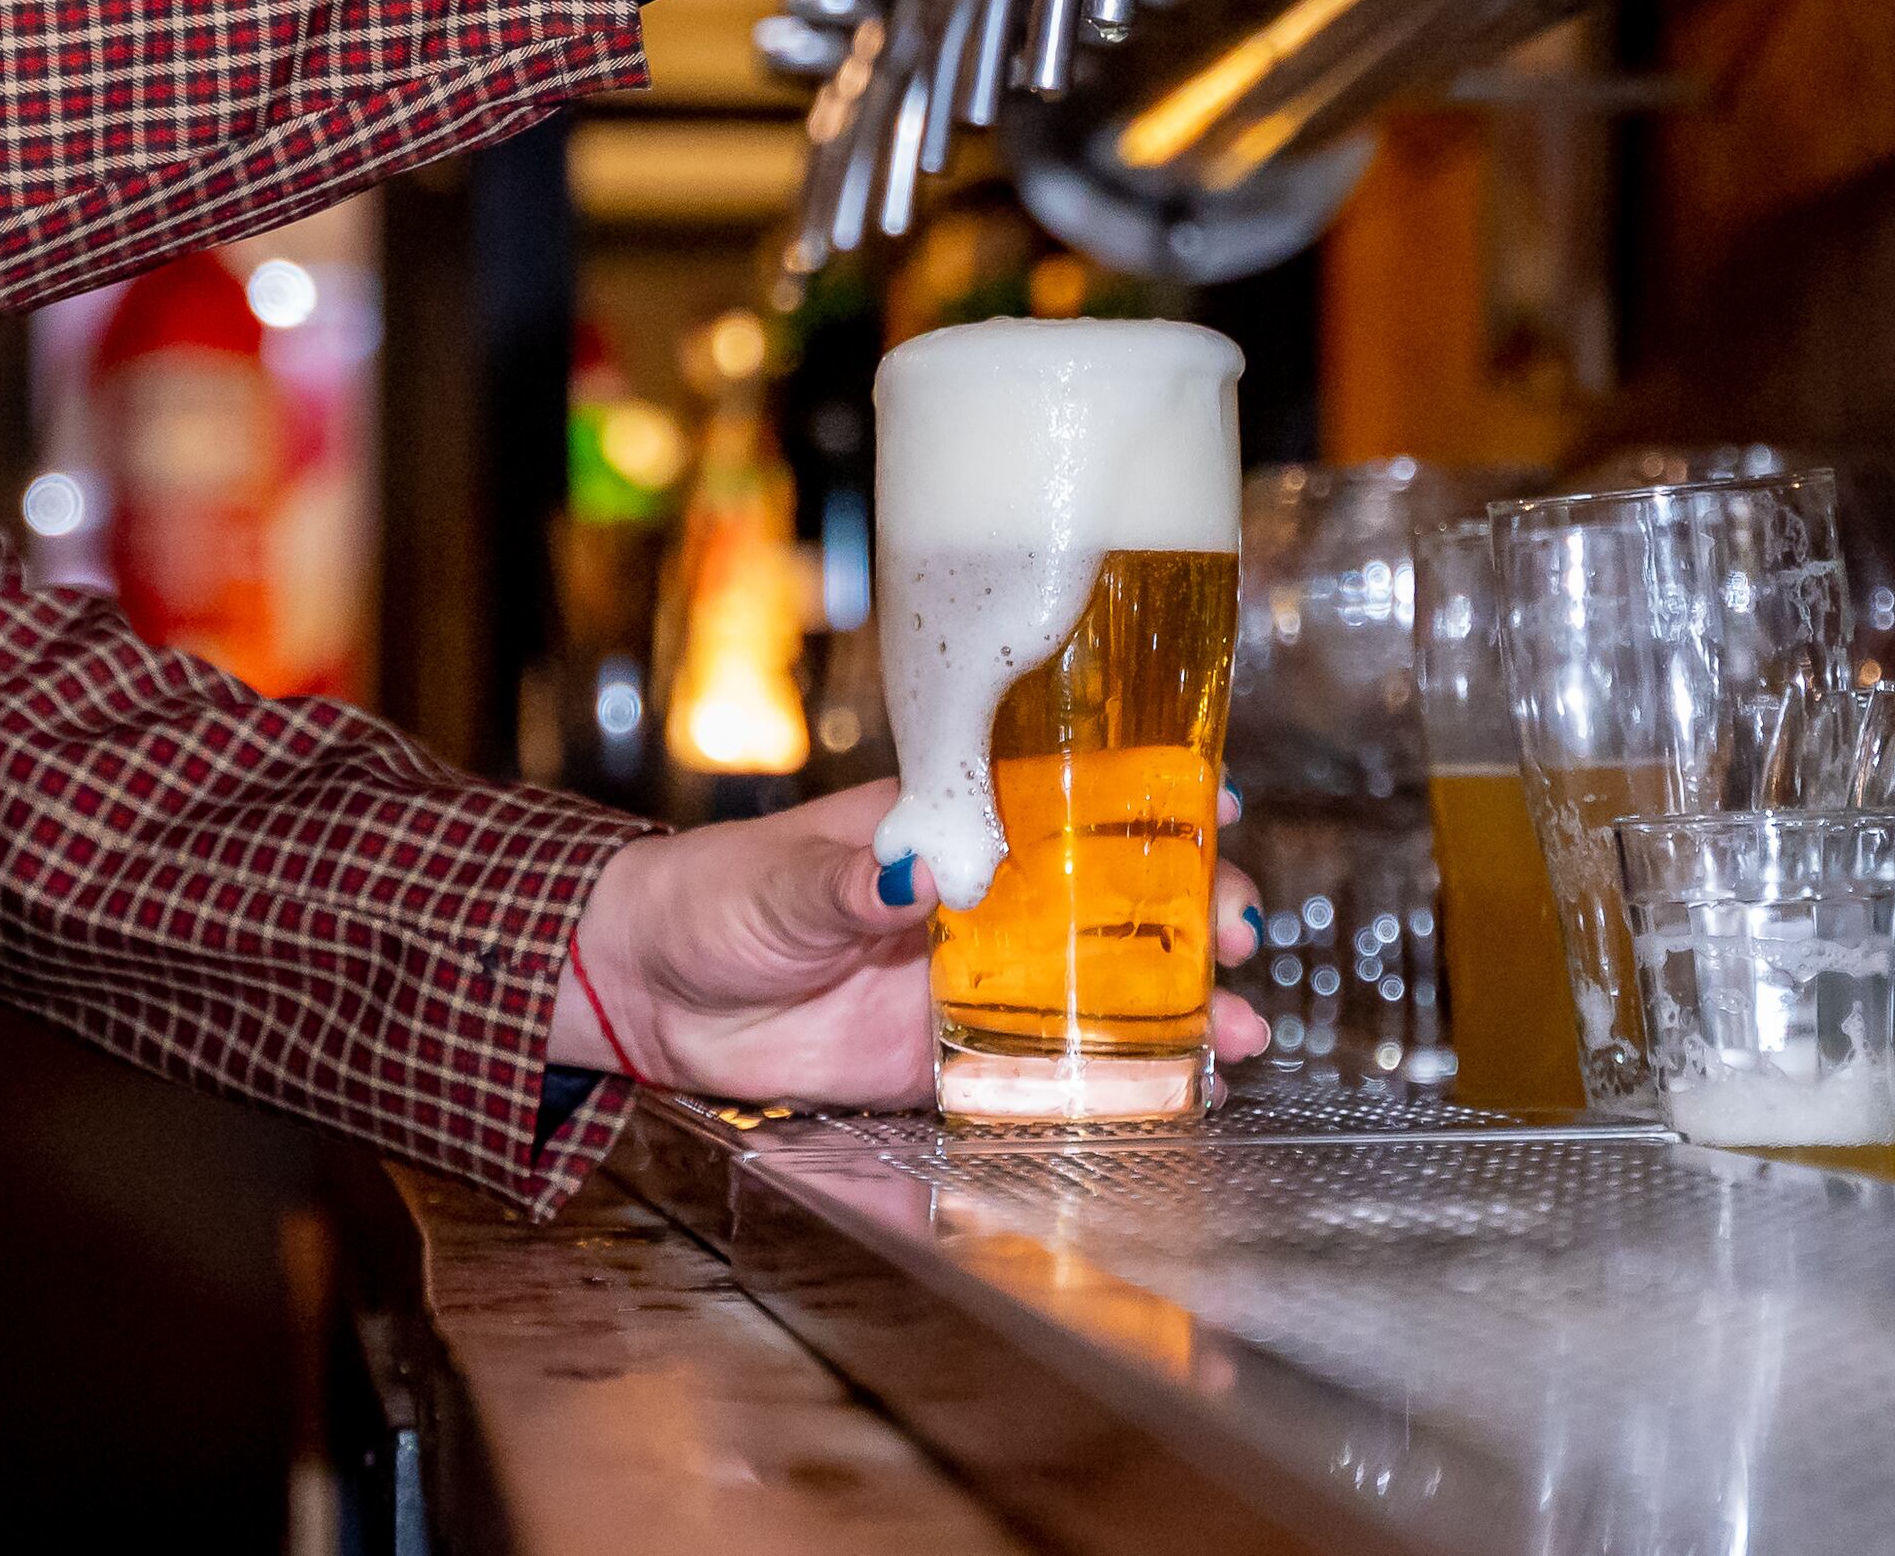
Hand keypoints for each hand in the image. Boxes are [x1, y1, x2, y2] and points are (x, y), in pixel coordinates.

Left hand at [550, 781, 1266, 1108]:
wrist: (654, 992)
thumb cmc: (717, 899)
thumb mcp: (782, 883)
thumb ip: (850, 884)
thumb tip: (913, 872)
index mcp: (947, 823)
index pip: (1068, 797)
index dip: (1151, 798)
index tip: (1220, 804)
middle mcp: (979, 899)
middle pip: (1109, 896)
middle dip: (1186, 911)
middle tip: (1237, 931)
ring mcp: (971, 980)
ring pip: (1098, 986)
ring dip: (1174, 1007)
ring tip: (1240, 1031)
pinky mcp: (948, 1057)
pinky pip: (1044, 1069)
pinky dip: (1112, 1082)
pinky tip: (1173, 1096)